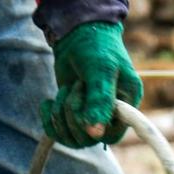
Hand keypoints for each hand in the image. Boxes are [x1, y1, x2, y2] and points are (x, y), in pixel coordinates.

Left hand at [40, 22, 141, 148]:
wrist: (78, 33)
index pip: (113, 135)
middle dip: (74, 113)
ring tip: (66, 89)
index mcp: (125, 106)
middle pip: (88, 139)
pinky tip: (48, 102)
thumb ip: (100, 101)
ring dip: (61, 114)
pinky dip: (49, 119)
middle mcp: (109, 116)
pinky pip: (57, 133)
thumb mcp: (101, 71)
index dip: (96, 129)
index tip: (86, 107)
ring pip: (71, 138)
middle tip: (76, 86)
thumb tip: (95, 134)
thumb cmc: (97, 48)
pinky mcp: (70, 114)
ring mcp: (88, 117)